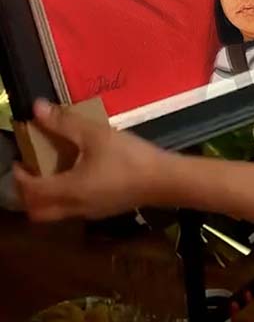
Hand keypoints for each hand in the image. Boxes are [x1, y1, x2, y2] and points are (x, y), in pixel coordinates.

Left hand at [13, 99, 168, 221]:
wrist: (166, 181)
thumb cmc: (130, 158)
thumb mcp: (96, 135)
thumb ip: (64, 122)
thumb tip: (37, 108)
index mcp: (69, 190)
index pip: (31, 190)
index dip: (19, 176)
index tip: (20, 159)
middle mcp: (75, 207)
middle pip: (38, 211)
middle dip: (28, 195)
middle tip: (32, 172)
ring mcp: (91, 212)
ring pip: (55, 213)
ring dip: (46, 197)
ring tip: (52, 173)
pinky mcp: (105, 211)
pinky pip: (73, 210)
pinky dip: (65, 198)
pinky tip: (78, 177)